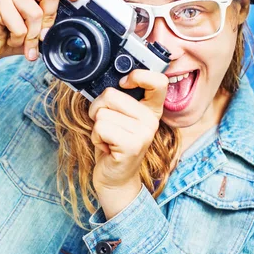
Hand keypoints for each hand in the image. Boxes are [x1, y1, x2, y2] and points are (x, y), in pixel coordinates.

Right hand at [0, 0, 80, 68]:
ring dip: (33, 36)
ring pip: (36, 13)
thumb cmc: (19, 34)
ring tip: (25, 40)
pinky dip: (19, 40)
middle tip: (42, 35)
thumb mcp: (44, 28)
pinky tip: (11, 38)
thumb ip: (57, 21)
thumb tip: (74, 23)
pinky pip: (20, 27)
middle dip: (50, 20)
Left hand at [88, 70, 168, 217]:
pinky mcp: (132, 145)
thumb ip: (119, 98)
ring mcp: (144, 133)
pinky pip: (101, 127)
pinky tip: (106, 147)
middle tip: (107, 126)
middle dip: (98, 109)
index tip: (125, 82)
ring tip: (108, 139)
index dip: (138, 75)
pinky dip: (96, 137)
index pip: (158, 80)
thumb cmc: (112, 143)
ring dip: (96, 127)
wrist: (114, 177)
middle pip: (111, 94)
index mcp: (151, 109)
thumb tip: (103, 79)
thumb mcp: (119, 117)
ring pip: (102, 113)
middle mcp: (151, 119)